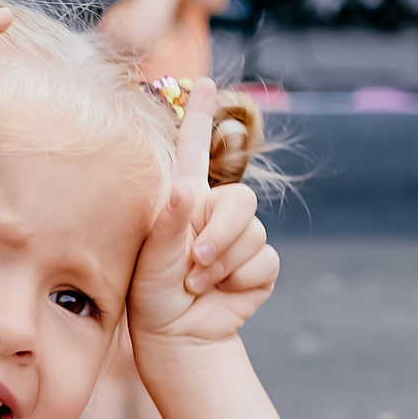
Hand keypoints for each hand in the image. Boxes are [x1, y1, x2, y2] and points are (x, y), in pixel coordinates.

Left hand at [128, 80, 277, 346]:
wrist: (177, 336)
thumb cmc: (153, 294)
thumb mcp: (152, 258)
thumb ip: (170, 223)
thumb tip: (187, 189)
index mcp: (186, 200)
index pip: (196, 149)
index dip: (201, 114)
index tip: (205, 82)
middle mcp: (216, 213)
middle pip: (242, 200)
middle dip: (221, 234)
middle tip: (194, 262)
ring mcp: (241, 238)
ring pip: (254, 234)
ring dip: (224, 263)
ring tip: (197, 283)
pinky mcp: (259, 266)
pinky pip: (265, 261)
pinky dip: (240, 280)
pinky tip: (220, 293)